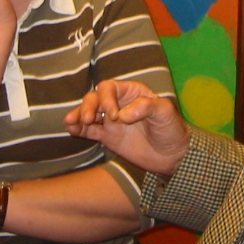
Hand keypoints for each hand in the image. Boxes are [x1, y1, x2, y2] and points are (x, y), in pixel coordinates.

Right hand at [64, 80, 190, 176]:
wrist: (172, 155)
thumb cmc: (171, 129)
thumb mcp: (165, 112)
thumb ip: (146, 107)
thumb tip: (122, 115)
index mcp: (131, 92)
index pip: (110, 88)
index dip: (107, 99)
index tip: (114, 116)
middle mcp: (118, 103)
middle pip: (95, 98)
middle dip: (89, 106)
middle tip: (89, 119)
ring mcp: (111, 121)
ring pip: (88, 113)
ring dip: (78, 115)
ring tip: (70, 122)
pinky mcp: (107, 137)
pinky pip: (89, 131)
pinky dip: (78, 129)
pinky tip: (71, 129)